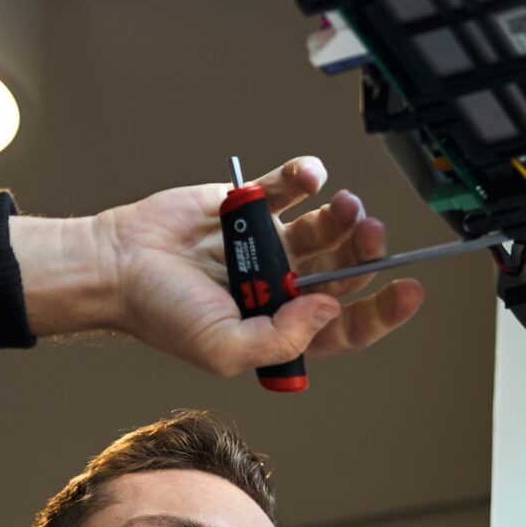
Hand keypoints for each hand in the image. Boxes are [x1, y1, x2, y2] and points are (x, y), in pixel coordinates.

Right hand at [22, 156, 425, 377]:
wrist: (116, 263)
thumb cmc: (162, 313)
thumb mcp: (225, 349)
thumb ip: (282, 337)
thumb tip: (329, 307)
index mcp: (282, 325)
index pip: (345, 323)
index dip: (382, 312)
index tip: (409, 292)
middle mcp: (281, 286)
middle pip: (342, 271)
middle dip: (364, 253)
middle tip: (370, 234)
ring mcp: (267, 244)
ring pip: (324, 228)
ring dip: (343, 216)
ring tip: (345, 206)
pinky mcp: (248, 205)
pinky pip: (288, 187)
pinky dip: (305, 177)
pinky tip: (309, 177)